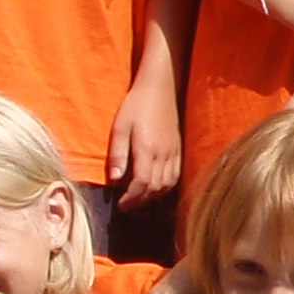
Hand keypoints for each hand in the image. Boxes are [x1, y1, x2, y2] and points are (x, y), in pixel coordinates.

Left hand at [109, 81, 180, 203]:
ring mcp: (173, 152)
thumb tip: (114, 180)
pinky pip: (175, 175)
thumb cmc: (136, 105)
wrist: (160, 88)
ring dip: (153, 196)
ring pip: (167, 184)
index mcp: (147, 150)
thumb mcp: (120, 127)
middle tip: (127, 205)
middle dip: (140, 201)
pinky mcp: (178, 149)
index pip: (141, 184)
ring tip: (139, 198)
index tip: (120, 205)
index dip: (131, 198)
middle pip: (154, 188)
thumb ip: (118, 154)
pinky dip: (165, 187)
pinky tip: (156, 187)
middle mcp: (163, 154)